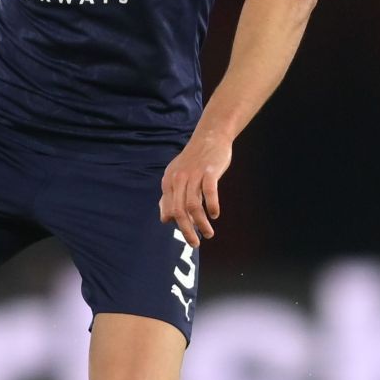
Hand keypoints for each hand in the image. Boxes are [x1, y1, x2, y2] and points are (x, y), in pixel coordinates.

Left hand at [159, 132, 230, 247]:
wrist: (210, 136)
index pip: (169, 209)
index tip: (188, 235)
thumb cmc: (194, 160)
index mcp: (169, 181)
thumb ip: (170, 197)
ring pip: (193, 205)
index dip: (178, 225)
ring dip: (201, 223)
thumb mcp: (177, 177)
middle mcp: (178, 179)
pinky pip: (209, 192)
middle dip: (186, 230)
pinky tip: (215, 214)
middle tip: (195, 244)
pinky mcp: (209, 171)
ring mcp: (194, 175)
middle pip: (179, 210)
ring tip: (208, 234)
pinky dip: (212, 205)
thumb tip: (165, 219)